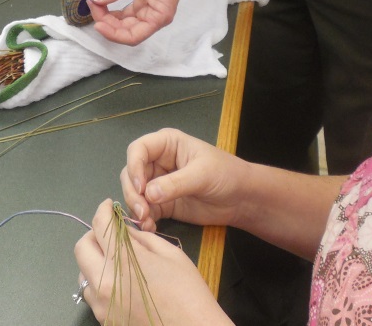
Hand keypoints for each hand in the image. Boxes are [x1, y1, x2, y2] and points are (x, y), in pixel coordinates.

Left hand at [74, 199, 230, 325]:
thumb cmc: (186, 289)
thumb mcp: (168, 254)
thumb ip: (142, 239)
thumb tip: (125, 231)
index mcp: (121, 261)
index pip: (99, 225)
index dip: (103, 210)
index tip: (109, 206)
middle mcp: (103, 284)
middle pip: (81, 248)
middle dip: (94, 234)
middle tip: (112, 232)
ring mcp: (101, 306)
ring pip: (84, 273)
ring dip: (96, 260)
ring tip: (119, 259)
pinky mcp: (104, 321)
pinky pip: (93, 294)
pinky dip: (101, 281)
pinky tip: (123, 281)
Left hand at [87, 0, 193, 44]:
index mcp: (158, 17)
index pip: (133, 36)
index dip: (113, 34)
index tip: (98, 23)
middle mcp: (153, 18)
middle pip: (126, 31)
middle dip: (107, 22)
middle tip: (92, 6)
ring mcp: (149, 12)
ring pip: (124, 23)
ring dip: (108, 17)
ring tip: (95, 3)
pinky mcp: (144, 4)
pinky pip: (126, 13)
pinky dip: (113, 10)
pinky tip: (103, 1)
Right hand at [120, 128, 249, 232]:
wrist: (240, 198)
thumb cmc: (226, 174)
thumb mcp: (202, 175)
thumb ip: (175, 183)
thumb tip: (148, 193)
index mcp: (168, 144)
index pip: (138, 149)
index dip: (134, 167)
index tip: (140, 188)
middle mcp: (158, 161)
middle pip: (131, 173)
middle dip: (133, 192)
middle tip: (142, 211)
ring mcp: (159, 183)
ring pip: (134, 194)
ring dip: (136, 208)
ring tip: (147, 221)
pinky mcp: (162, 204)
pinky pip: (144, 211)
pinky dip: (143, 220)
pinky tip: (151, 228)